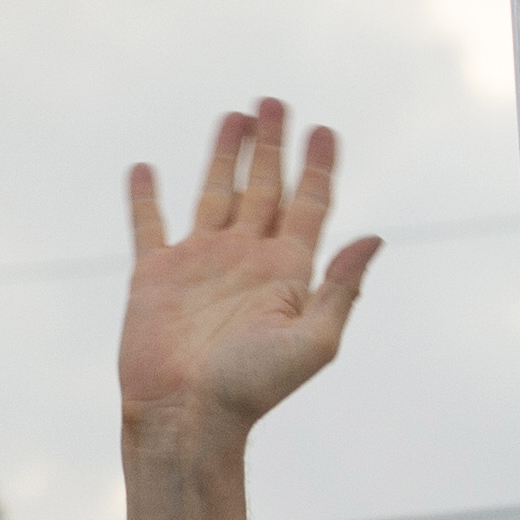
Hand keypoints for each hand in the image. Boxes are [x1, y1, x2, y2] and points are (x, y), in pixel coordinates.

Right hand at [120, 100, 377, 440]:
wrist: (186, 417)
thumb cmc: (251, 389)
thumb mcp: (313, 342)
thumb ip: (341, 289)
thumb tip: (375, 237)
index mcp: (286, 273)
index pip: (309, 204)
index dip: (318, 166)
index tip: (324, 129)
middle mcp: (245, 261)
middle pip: (265, 187)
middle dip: (271, 145)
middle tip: (274, 102)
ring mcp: (199, 265)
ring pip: (215, 193)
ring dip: (225, 155)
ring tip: (234, 116)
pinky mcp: (155, 276)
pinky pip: (149, 225)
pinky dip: (145, 197)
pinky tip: (144, 169)